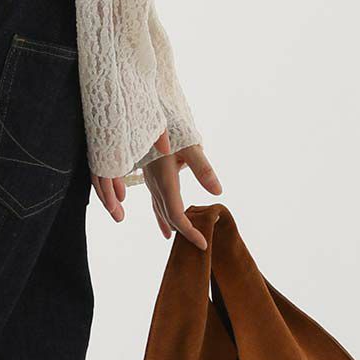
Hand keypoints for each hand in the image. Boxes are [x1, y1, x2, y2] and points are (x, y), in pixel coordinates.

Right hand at [91, 132, 222, 245]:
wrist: (141, 114)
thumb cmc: (169, 127)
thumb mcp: (190, 145)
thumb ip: (203, 169)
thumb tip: (218, 192)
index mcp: (165, 180)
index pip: (176, 215)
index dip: (189, 232)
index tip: (203, 244)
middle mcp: (155, 184)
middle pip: (167, 215)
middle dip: (183, 232)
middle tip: (198, 245)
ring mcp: (149, 181)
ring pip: (159, 210)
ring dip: (170, 224)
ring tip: (176, 238)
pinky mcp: (148, 175)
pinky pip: (154, 201)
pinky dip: (161, 214)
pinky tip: (163, 219)